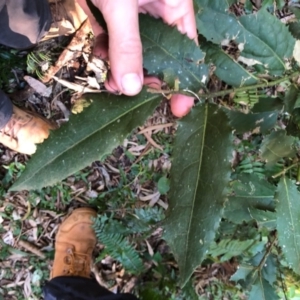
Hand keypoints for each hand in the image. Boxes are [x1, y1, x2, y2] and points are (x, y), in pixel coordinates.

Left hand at [77, 0, 195, 116]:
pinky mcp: (111, 14)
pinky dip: (106, 53)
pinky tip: (99, 59)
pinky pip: (112, 41)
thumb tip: (130, 89)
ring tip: (109, 82)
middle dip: (144, 78)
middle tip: (130, 93)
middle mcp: (157, 13)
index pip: (186, 52)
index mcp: (174, 6)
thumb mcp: (122, 4)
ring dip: (121, 70)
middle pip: (157, 56)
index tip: (179, 108)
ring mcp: (133, 15)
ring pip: (133, 52)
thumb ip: (127, 45)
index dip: (184, 81)